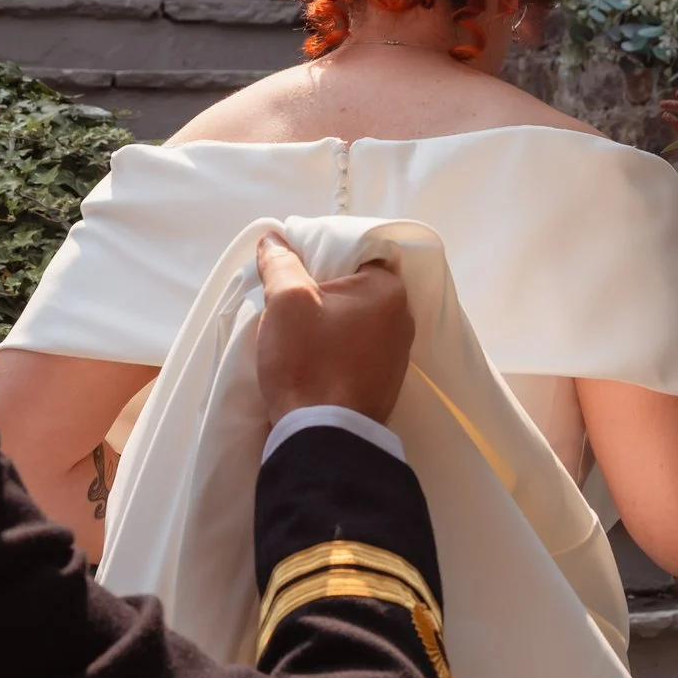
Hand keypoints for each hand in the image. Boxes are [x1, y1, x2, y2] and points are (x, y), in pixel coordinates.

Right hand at [254, 232, 413, 426]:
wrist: (323, 439)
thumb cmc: (309, 362)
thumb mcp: (286, 301)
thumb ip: (281, 263)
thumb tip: (274, 239)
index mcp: (389, 291)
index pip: (355, 252)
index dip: (320, 254)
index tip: (292, 268)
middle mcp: (403, 319)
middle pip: (355, 286)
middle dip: (321, 289)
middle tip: (288, 299)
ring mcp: (397, 354)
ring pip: (354, 319)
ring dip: (327, 320)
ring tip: (295, 330)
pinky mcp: (384, 382)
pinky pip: (356, 349)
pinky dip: (334, 346)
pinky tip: (311, 355)